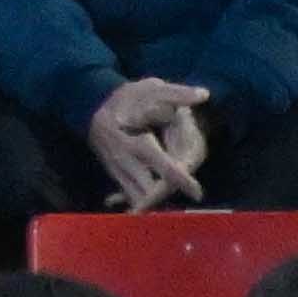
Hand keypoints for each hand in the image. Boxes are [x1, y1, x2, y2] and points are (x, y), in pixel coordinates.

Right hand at [88, 76, 208, 208]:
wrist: (93, 104)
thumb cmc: (128, 98)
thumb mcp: (152, 89)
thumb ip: (178, 94)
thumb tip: (204, 94)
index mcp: (133, 139)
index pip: (160, 163)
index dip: (179, 179)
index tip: (198, 193)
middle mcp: (122, 159)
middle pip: (146, 189)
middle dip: (166, 197)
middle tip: (189, 198)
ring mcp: (116, 169)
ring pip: (137, 197)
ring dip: (155, 202)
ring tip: (174, 203)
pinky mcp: (115, 174)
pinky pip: (129, 195)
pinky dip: (142, 202)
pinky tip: (149, 206)